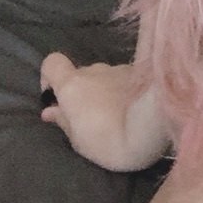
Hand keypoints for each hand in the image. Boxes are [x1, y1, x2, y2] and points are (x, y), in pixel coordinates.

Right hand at [39, 50, 172, 173]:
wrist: (152, 128)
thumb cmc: (107, 139)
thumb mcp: (78, 140)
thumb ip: (63, 120)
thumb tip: (50, 110)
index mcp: (72, 84)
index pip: (52, 62)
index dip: (50, 77)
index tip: (56, 98)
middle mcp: (94, 70)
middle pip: (81, 74)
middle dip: (83, 92)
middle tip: (91, 119)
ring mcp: (119, 69)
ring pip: (105, 78)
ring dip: (105, 93)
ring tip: (117, 118)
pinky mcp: (142, 73)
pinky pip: (125, 80)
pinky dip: (124, 92)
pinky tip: (134, 111)